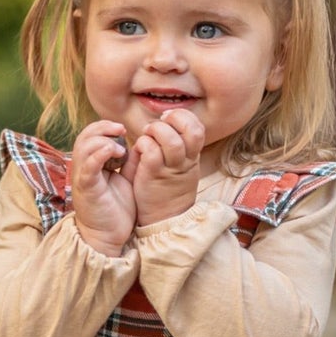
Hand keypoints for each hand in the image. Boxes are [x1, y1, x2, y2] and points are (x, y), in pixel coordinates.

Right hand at [69, 119, 135, 253]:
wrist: (109, 236)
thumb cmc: (117, 210)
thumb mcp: (127, 179)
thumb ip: (131, 162)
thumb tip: (141, 143)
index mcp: (93, 164)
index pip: (92, 135)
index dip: (106, 127)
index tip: (124, 129)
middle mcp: (84, 168)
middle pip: (84, 136)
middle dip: (103, 127)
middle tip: (121, 129)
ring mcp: (83, 177)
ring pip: (83, 146)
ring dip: (103, 140)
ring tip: (120, 148)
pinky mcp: (87, 188)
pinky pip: (88, 166)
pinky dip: (99, 154)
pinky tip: (115, 152)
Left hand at [130, 109, 203, 226]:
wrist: (164, 219)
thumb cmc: (166, 189)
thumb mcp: (179, 166)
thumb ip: (175, 145)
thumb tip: (162, 122)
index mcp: (192, 156)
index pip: (197, 127)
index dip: (183, 117)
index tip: (168, 119)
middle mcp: (185, 161)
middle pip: (191, 130)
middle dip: (172, 119)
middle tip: (156, 125)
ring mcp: (171, 168)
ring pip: (170, 140)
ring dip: (156, 130)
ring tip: (147, 135)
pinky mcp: (154, 176)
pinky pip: (151, 151)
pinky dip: (143, 144)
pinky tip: (138, 150)